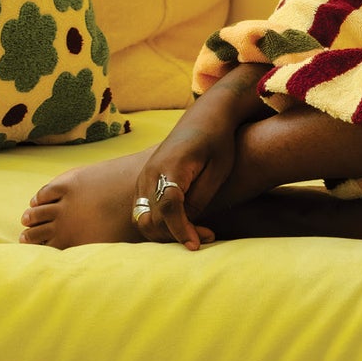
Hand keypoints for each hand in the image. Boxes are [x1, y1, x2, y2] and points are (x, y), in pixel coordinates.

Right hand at [134, 63, 268, 248]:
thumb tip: (184, 225)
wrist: (207, 115)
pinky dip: (159, 223)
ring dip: (165, 232)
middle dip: (176, 234)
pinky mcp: (145, 180)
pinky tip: (183, 225)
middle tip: (207, 236)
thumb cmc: (218, 140)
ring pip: (143, 218)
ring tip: (196, 233)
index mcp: (171, 165)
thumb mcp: (218, 170)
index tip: (196, 245)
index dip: (180, 230)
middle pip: (152, 217)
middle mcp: (151, 171)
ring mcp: (144, 176)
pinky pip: (144, 210)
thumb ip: (199, 198)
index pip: (168, 207)